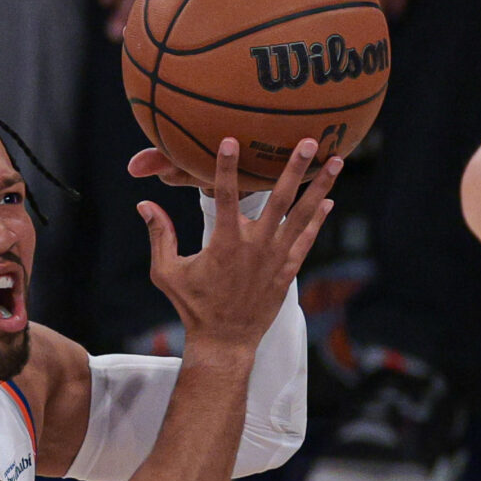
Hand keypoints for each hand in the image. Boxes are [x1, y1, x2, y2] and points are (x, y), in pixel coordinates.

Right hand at [138, 136, 338, 350]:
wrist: (224, 341)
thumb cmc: (193, 307)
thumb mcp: (167, 272)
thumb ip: (160, 235)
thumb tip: (144, 204)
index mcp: (225, 243)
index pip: (226, 196)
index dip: (227, 167)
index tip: (231, 140)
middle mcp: (255, 246)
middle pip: (279, 198)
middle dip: (295, 167)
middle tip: (310, 140)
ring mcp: (275, 258)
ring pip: (301, 215)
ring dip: (320, 187)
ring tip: (337, 162)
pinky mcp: (287, 271)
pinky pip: (306, 240)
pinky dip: (317, 220)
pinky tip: (329, 200)